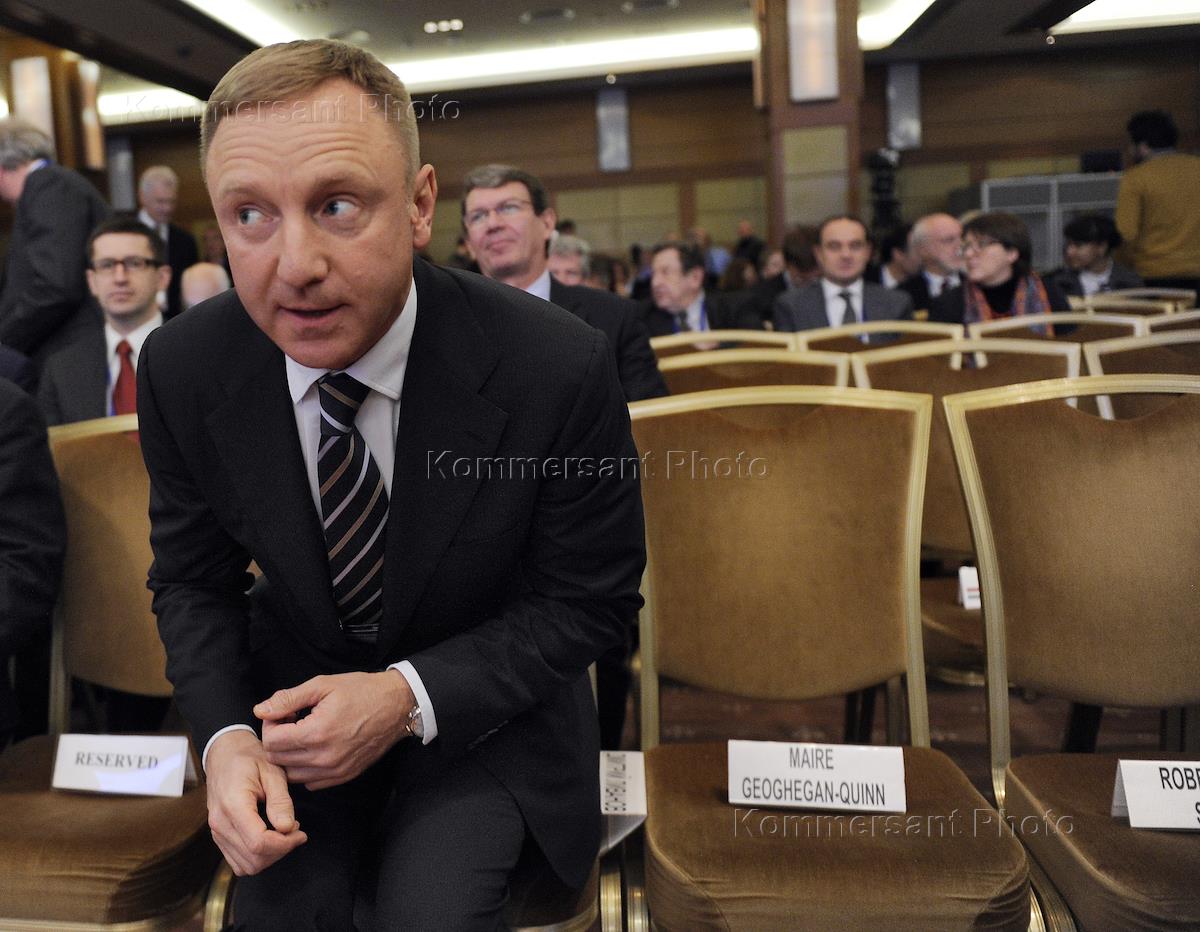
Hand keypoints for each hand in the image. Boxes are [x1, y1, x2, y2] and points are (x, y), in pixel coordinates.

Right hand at [205, 729, 306, 875]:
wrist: (224, 753)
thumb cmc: (249, 758)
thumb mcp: (272, 771)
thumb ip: (280, 800)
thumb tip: (287, 828)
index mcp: (233, 806)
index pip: (259, 843)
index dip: (285, 844)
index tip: (300, 832)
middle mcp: (220, 824)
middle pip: (253, 859)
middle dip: (280, 851)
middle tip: (295, 831)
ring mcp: (216, 833)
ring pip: (245, 866)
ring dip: (270, 857)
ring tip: (284, 834)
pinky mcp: (218, 836)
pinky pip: (238, 861)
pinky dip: (257, 858)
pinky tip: (270, 838)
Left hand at [256, 670, 413, 790]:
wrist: (396, 705)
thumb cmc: (361, 691)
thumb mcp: (322, 685)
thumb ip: (288, 699)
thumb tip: (260, 710)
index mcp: (317, 733)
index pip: (271, 742)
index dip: (271, 726)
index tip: (284, 714)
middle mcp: (324, 757)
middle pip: (277, 761)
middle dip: (278, 740)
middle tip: (292, 722)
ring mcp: (335, 770)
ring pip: (292, 775)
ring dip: (290, 757)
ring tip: (304, 735)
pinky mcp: (344, 776)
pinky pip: (311, 782)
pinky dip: (306, 768)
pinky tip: (316, 747)